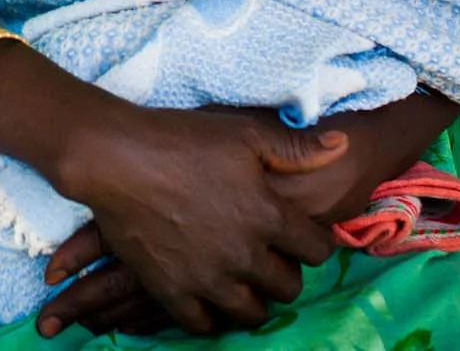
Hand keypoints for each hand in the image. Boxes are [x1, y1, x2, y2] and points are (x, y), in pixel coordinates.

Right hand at [37, 102, 347, 336]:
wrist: (114, 158)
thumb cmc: (181, 138)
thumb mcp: (244, 133)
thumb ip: (296, 148)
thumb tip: (344, 146)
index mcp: (269, 216)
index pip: (317, 251)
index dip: (312, 242)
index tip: (299, 235)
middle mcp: (245, 255)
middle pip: (288, 287)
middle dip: (285, 272)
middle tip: (270, 257)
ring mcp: (208, 278)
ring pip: (252, 313)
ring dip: (254, 299)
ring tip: (242, 280)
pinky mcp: (172, 291)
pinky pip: (204, 325)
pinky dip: (211, 315)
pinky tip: (208, 296)